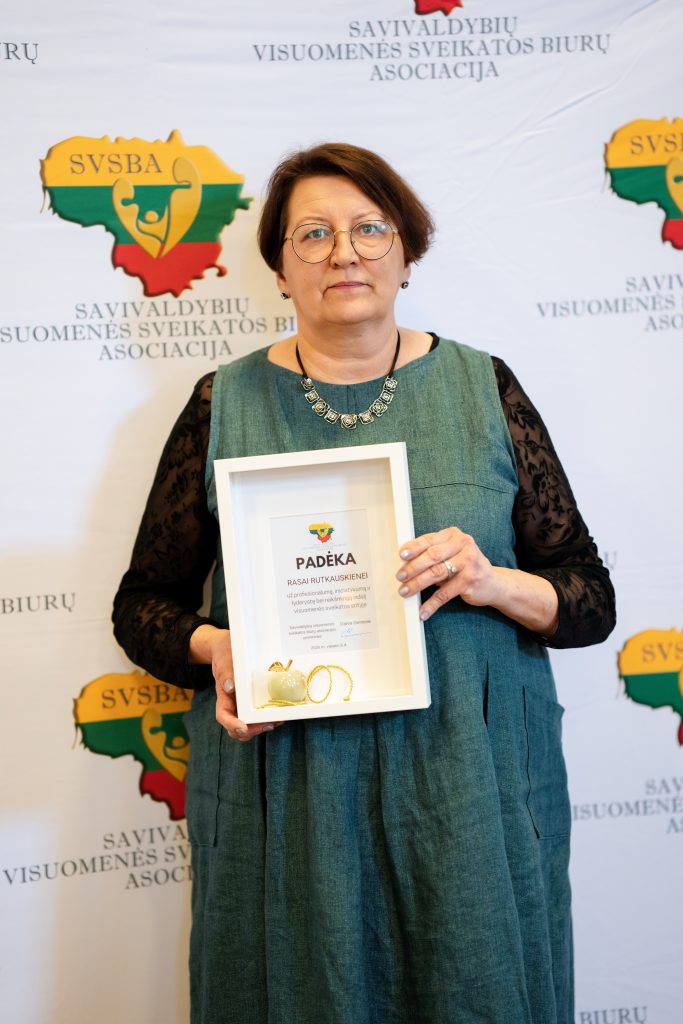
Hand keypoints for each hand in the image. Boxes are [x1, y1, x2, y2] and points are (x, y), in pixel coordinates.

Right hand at [190, 624, 281, 741]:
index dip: (232, 724)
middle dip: (252, 730)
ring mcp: (243, 704)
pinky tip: (279, 715)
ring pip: (249, 726)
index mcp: (223, 696)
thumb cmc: (225, 652)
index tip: (244, 727)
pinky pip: (258, 716)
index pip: (223, 716)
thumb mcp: (224, 658)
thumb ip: (226, 672)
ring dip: (261, 728)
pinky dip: (267, 719)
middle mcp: (232, 704)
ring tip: (277, 722)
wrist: (228, 647)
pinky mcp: (253, 701)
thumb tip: (230, 687)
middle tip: (269, 725)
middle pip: (237, 728)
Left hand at [396, 527, 499, 621]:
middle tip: (399, 577)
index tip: (401, 556)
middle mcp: (463, 545)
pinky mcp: (470, 581)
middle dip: (413, 567)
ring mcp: (469, 563)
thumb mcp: (452, 554)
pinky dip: (432, 603)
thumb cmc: (466, 567)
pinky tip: (423, 611)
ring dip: (417, 584)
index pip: (429, 540)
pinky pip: (445, 594)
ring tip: (405, 592)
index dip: (413, 548)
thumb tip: (405, 564)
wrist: (494, 583)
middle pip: (432, 556)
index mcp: (454, 535)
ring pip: (436, 574)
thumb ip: (433, 554)